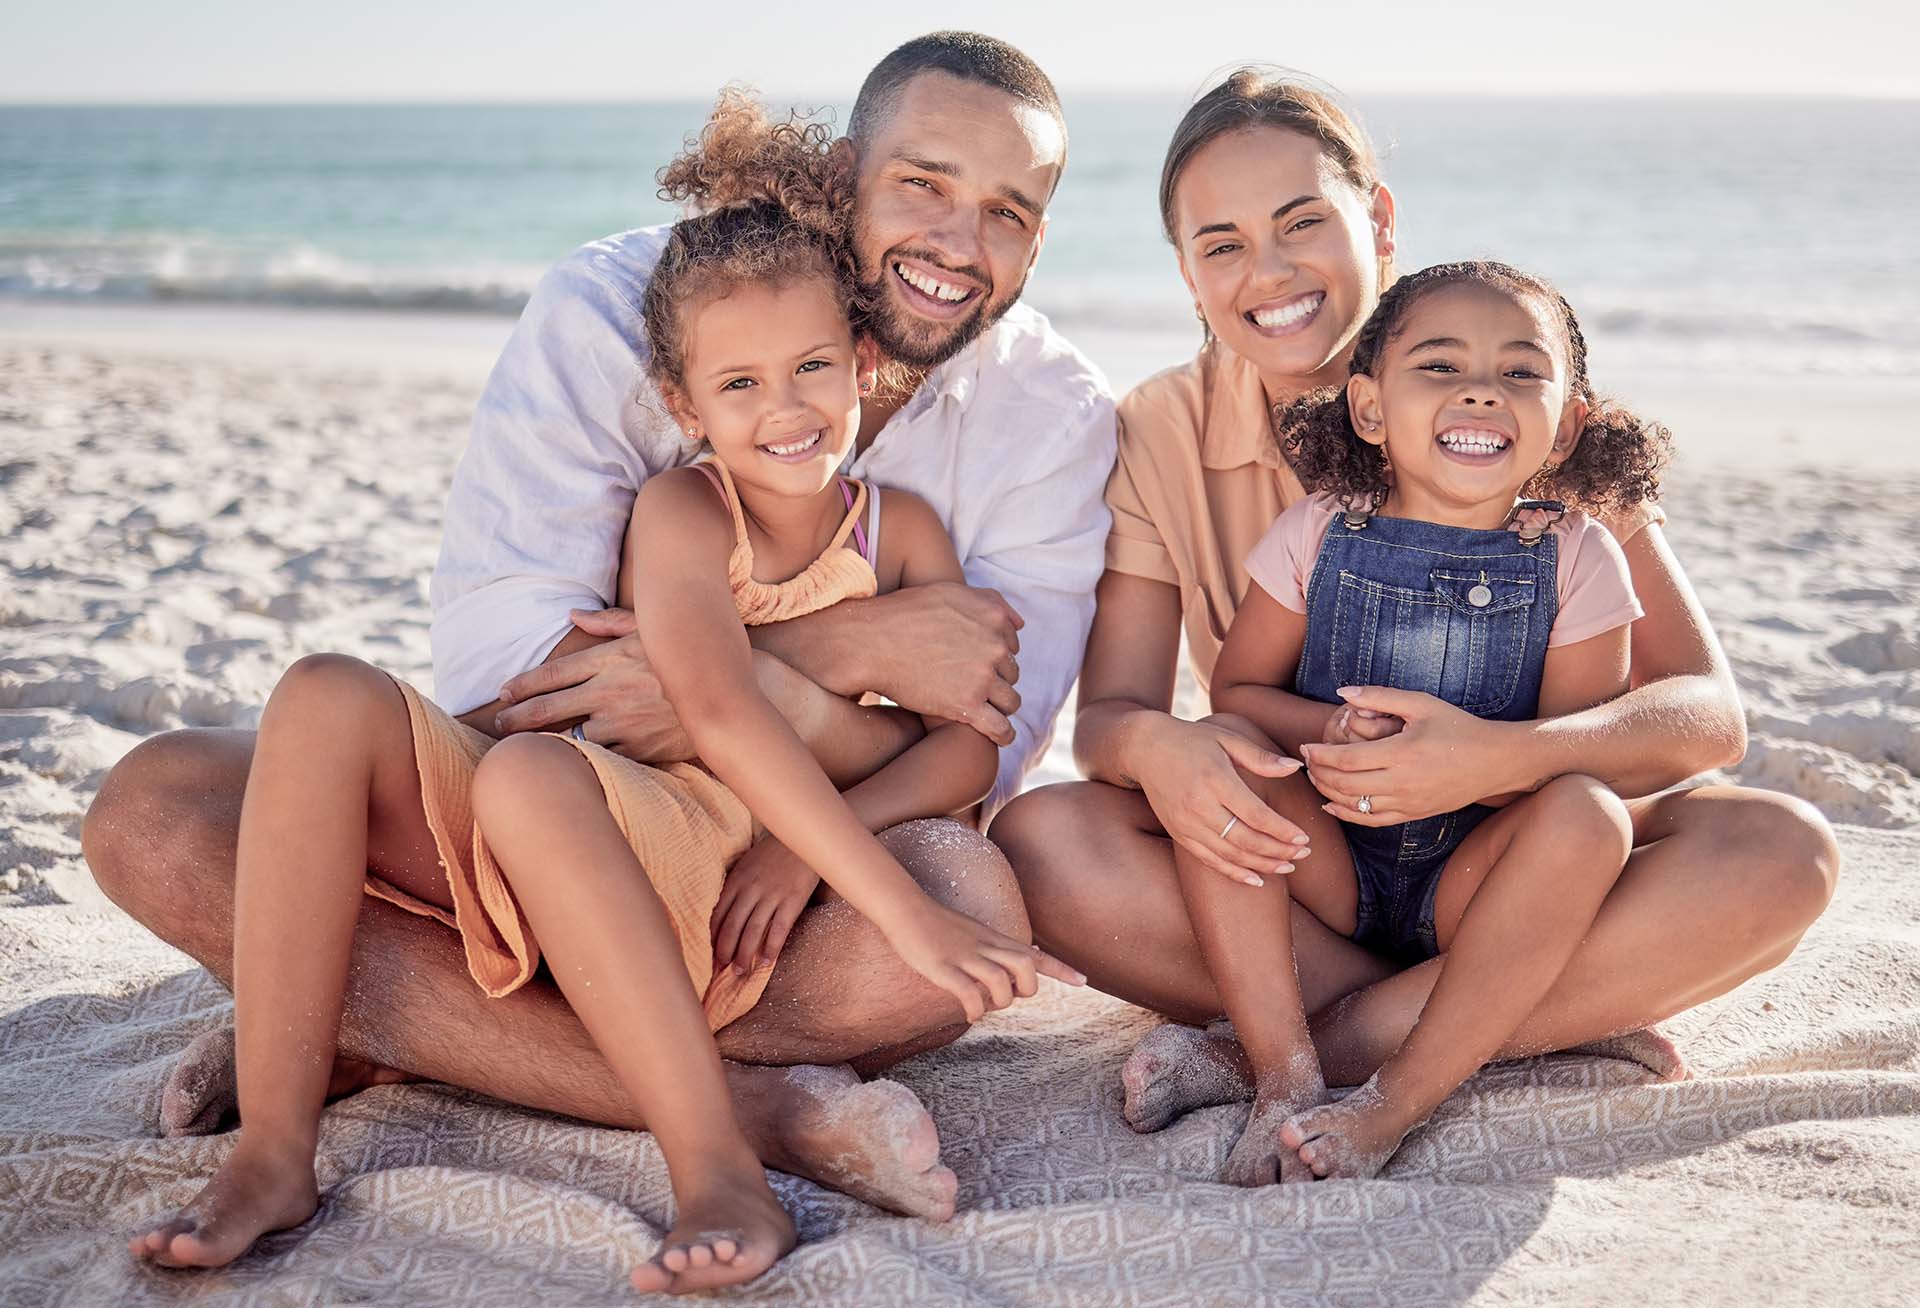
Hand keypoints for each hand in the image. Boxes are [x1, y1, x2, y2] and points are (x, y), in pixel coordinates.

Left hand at [493, 609, 692, 760]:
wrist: (729, 695)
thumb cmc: (688, 659)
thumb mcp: (651, 630)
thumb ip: (609, 622)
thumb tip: (572, 613)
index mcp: (610, 659)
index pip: (552, 673)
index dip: (522, 685)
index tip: (503, 693)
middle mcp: (610, 690)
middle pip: (548, 708)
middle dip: (517, 718)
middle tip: (499, 724)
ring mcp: (624, 722)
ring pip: (570, 738)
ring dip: (547, 744)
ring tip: (529, 748)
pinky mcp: (640, 748)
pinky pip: (603, 757)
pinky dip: (587, 760)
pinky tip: (571, 764)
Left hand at [711, 836, 818, 974]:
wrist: (802, 839)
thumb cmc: (772, 854)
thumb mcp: (746, 865)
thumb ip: (734, 887)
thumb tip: (722, 915)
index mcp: (736, 881)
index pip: (717, 915)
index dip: (712, 939)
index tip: (709, 956)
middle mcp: (750, 889)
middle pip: (732, 926)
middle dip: (725, 952)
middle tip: (721, 971)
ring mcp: (772, 895)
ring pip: (753, 931)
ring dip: (744, 954)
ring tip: (740, 972)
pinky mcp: (792, 900)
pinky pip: (779, 929)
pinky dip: (772, 947)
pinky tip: (766, 962)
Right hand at [855, 583, 1023, 745]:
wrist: (871, 643)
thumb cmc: (904, 615)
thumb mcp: (950, 593)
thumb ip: (989, 602)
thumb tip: (1019, 624)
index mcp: (993, 617)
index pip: (1012, 645)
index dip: (995, 656)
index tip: (975, 662)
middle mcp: (994, 646)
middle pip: (1011, 673)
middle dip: (995, 680)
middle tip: (969, 684)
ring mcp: (982, 677)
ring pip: (1011, 701)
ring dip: (1000, 707)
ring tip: (982, 709)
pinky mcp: (968, 706)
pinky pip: (1001, 728)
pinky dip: (1003, 734)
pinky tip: (997, 736)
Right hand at [883, 900, 1084, 1023]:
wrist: (905, 908)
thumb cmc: (937, 924)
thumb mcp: (974, 932)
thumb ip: (994, 949)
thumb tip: (1009, 970)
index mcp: (994, 940)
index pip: (1035, 954)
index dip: (1061, 969)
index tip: (1083, 981)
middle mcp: (985, 947)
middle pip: (1026, 968)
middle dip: (1027, 990)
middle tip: (1010, 996)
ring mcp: (965, 957)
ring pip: (1001, 983)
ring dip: (1000, 1003)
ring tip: (985, 1007)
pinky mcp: (943, 968)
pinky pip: (969, 994)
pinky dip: (975, 1010)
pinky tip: (969, 1014)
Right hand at [1132, 716, 1310, 887]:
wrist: (1144, 749)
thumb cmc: (1191, 740)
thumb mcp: (1226, 738)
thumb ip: (1260, 757)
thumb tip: (1295, 766)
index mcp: (1216, 780)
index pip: (1256, 815)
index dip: (1282, 831)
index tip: (1303, 837)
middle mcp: (1199, 806)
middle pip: (1246, 839)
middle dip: (1278, 851)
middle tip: (1303, 853)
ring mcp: (1187, 824)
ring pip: (1230, 855)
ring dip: (1262, 865)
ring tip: (1287, 867)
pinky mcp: (1179, 834)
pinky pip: (1210, 860)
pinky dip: (1234, 873)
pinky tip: (1256, 880)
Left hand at [1299, 686, 1513, 824]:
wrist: (1494, 761)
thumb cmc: (1457, 727)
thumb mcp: (1421, 704)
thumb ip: (1379, 696)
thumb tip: (1342, 692)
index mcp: (1402, 753)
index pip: (1347, 759)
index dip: (1320, 755)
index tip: (1306, 747)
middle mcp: (1403, 782)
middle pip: (1344, 785)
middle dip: (1318, 774)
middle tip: (1306, 762)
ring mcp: (1408, 803)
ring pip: (1355, 806)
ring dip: (1328, 793)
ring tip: (1316, 778)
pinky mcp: (1413, 815)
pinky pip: (1372, 821)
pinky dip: (1347, 815)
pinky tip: (1332, 804)